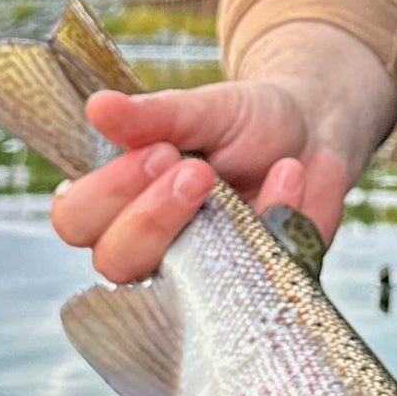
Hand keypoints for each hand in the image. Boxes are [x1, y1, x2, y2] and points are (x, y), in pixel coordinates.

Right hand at [50, 20, 396, 285]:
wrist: (319, 130)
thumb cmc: (249, 122)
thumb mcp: (204, 109)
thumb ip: (153, 116)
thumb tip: (98, 107)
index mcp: (125, 202)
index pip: (77, 221)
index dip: (106, 194)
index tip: (155, 152)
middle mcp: (154, 246)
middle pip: (113, 262)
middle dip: (148, 216)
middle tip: (194, 169)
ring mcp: (203, 275)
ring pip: (169, 288)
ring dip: (195, 231)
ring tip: (220, 176)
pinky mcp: (258, 285)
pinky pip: (256, 276)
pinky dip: (274, 216)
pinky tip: (288, 175)